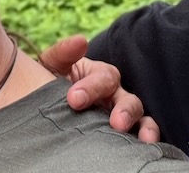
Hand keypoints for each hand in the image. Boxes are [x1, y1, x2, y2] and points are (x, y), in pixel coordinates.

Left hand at [39, 35, 160, 142]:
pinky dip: (146, 140)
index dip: (91, 87)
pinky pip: (139, 135)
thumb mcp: (52, 65)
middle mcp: (114, 94)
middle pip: (128, 98)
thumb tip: (81, 40)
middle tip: (117, 123)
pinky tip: (145, 149)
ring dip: (144, 126)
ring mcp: (119, 114)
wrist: (42, 105)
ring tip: (145, 139)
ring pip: (140, 117)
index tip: (74, 99)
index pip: (104, 77)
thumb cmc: (48, 81)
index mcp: (98, 75)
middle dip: (124, 110)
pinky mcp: (121, 134)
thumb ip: (64, 53)